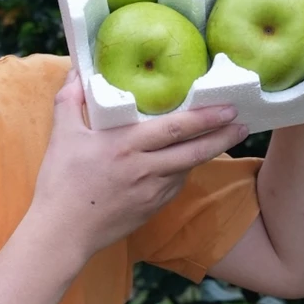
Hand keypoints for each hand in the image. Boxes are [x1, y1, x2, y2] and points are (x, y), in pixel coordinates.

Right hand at [29, 71, 248, 263]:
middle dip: (222, 135)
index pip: (175, 127)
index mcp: (126, 145)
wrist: (62, 232)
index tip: (228, 106)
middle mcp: (145, 168)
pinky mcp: (151, 209)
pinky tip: (188, 162)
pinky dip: (185, 171)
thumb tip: (76, 71)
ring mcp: (151, 192)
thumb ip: (71, 99)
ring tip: (226, 138)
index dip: (205, 116)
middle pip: (194, 150)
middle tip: (243, 122)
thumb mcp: (62, 135)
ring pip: (188, 168)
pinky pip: (175, 185)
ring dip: (209, 153)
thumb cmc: (60, 182)